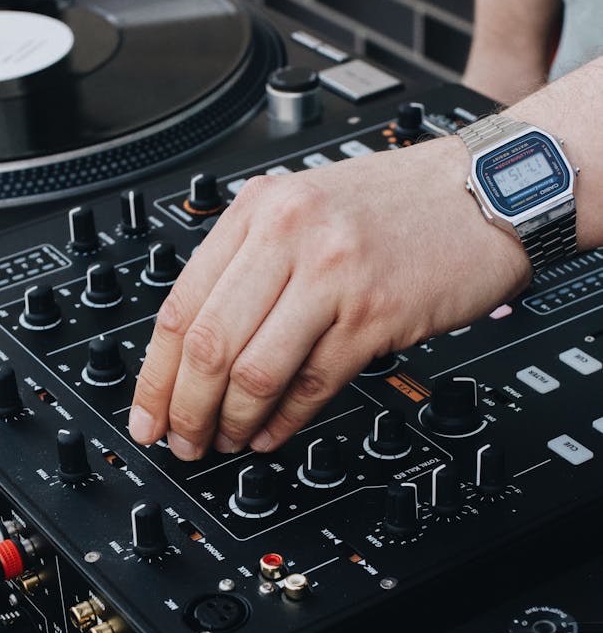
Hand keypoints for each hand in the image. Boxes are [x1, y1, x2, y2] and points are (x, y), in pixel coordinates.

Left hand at [129, 136, 530, 459]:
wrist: (484, 191)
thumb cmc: (396, 206)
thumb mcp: (306, 211)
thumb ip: (251, 267)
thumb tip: (200, 353)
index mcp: (259, 210)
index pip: (180, 305)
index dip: (155, 376)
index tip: (146, 415)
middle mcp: (289, 235)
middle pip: (208, 344)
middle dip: (185, 409)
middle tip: (181, 441)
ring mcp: (334, 274)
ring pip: (254, 371)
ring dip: (231, 421)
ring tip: (224, 441)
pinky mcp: (376, 313)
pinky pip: (312, 383)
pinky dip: (284, 421)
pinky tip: (270, 434)